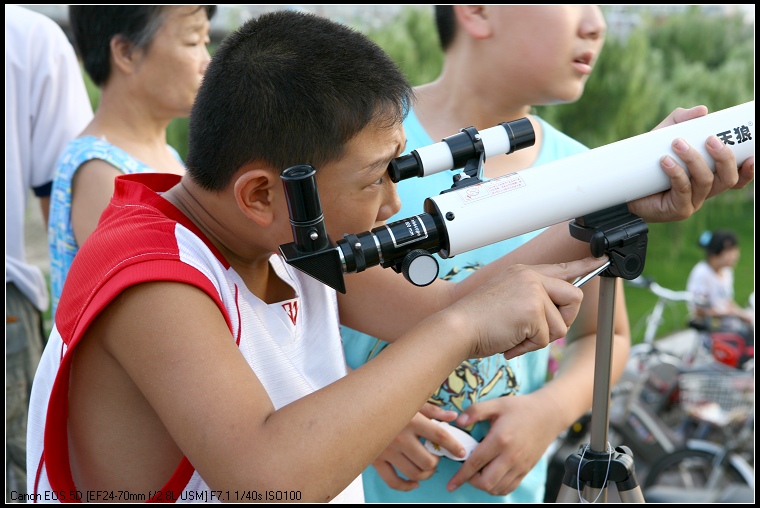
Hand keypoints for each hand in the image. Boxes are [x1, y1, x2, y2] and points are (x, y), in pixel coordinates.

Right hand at [372, 403, 460, 490]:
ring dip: (425, 474)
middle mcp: (401, 437)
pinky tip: (413, 482)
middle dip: (436, 462)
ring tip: (427, 467)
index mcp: (412, 420)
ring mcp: (388, 451)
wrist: (358, 405)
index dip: (454, 446)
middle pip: (428, 461)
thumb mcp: (411, 400)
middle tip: (436, 457)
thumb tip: (452, 416)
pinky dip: (407, 486)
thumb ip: (433, 410)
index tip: (461, 452)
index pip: (440, 436)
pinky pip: (394, 481)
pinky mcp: (376, 460)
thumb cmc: (387, 401)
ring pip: (414, 473)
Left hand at [443, 394, 555, 494]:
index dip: (461, 475)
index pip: (476, 463)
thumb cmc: (521, 408)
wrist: (548, 414)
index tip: (451, 484)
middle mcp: (511, 456)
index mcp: (500, 439)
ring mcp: (520, 465)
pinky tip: (491, 477)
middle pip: (486, 482)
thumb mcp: (496, 404)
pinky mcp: (526, 470)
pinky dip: (497, 487)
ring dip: (484, 485)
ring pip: (497, 488)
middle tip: (467, 471)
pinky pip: (509, 487)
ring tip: (478, 473)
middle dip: (471, 481)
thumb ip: (475, 411)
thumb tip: (459, 422)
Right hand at [452, 257, 605, 359]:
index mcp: (524, 273)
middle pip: (573, 297)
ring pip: (560, 325)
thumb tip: (554, 315)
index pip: (562, 268)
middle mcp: (531, 278)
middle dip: (562, 320)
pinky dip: (527, 347)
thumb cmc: (476, 321)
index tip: (601, 260)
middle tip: (536, 330)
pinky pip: (546, 338)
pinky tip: (510, 341)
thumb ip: (530, 300)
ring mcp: (533, 292)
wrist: (457, 328)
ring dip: (539, 339)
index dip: (585, 266)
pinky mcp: (533, 310)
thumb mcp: (506, 301)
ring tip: (514, 335)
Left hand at [628, 106, 754, 222]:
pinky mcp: (677, 210)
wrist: (622, 184)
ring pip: (706, 182)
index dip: (749, 169)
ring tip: (677, 143)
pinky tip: (665, 161)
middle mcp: (705, 191)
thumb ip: (682, 120)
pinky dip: (676, 173)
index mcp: (709, 176)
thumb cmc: (647, 159)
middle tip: (710, 139)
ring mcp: (692, 202)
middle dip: (724, 158)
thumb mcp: (664, 134)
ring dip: (694, 160)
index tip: (752, 155)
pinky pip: (683, 191)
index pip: (737, 175)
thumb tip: (703, 111)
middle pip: (728, 179)